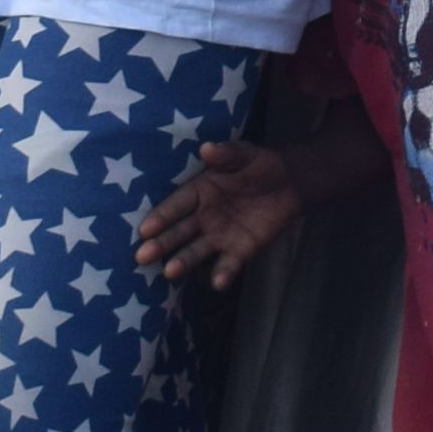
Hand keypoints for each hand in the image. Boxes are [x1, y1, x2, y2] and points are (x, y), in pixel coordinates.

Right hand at [131, 138, 309, 289]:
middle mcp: (203, 217)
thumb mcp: (246, 155)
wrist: (291, 184)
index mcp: (199, 192)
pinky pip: (229, 264)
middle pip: (179, 232)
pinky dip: (223, 274)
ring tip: (169, 272)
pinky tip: (217, 283)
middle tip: (141, 257)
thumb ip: (227, 155)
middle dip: (161, 244)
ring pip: (196, 251)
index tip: (144, 229)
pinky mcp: (239, 251)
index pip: (176, 206)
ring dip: (183, 261)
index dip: (161, 217)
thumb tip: (206, 148)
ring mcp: (219, 236)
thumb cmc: (261, 165)